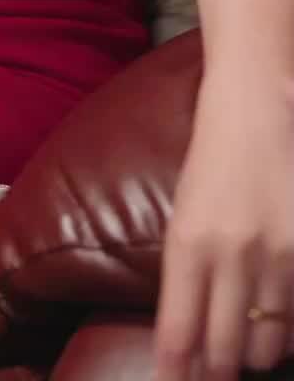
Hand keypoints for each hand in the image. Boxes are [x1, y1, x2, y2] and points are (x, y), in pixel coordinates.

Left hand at [154, 69, 293, 380]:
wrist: (256, 105)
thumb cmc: (213, 160)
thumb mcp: (184, 215)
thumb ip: (187, 276)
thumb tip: (187, 338)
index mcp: (188, 244)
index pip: (179, 334)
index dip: (177, 372)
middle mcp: (232, 256)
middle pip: (224, 351)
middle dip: (217, 371)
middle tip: (215, 373)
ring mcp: (277, 255)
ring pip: (267, 343)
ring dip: (254, 353)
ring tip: (247, 347)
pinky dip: (286, 330)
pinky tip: (277, 326)